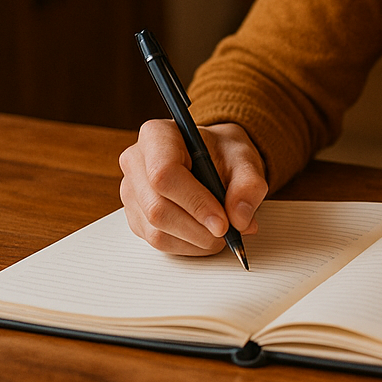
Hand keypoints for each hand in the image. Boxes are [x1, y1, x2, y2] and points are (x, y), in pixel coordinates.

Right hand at [119, 120, 268, 255]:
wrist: (214, 158)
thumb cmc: (223, 152)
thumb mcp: (245, 158)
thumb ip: (248, 185)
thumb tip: (240, 218)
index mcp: (156, 135)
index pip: (164, 173)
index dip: (195, 202)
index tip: (222, 222)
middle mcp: (136, 162)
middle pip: (158, 208)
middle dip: (198, 228)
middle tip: (228, 232)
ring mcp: (132, 192)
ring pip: (157, 231)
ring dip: (196, 241)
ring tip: (222, 233)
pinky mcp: (136, 217)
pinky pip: (158, 242)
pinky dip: (188, 246)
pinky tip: (206, 235)